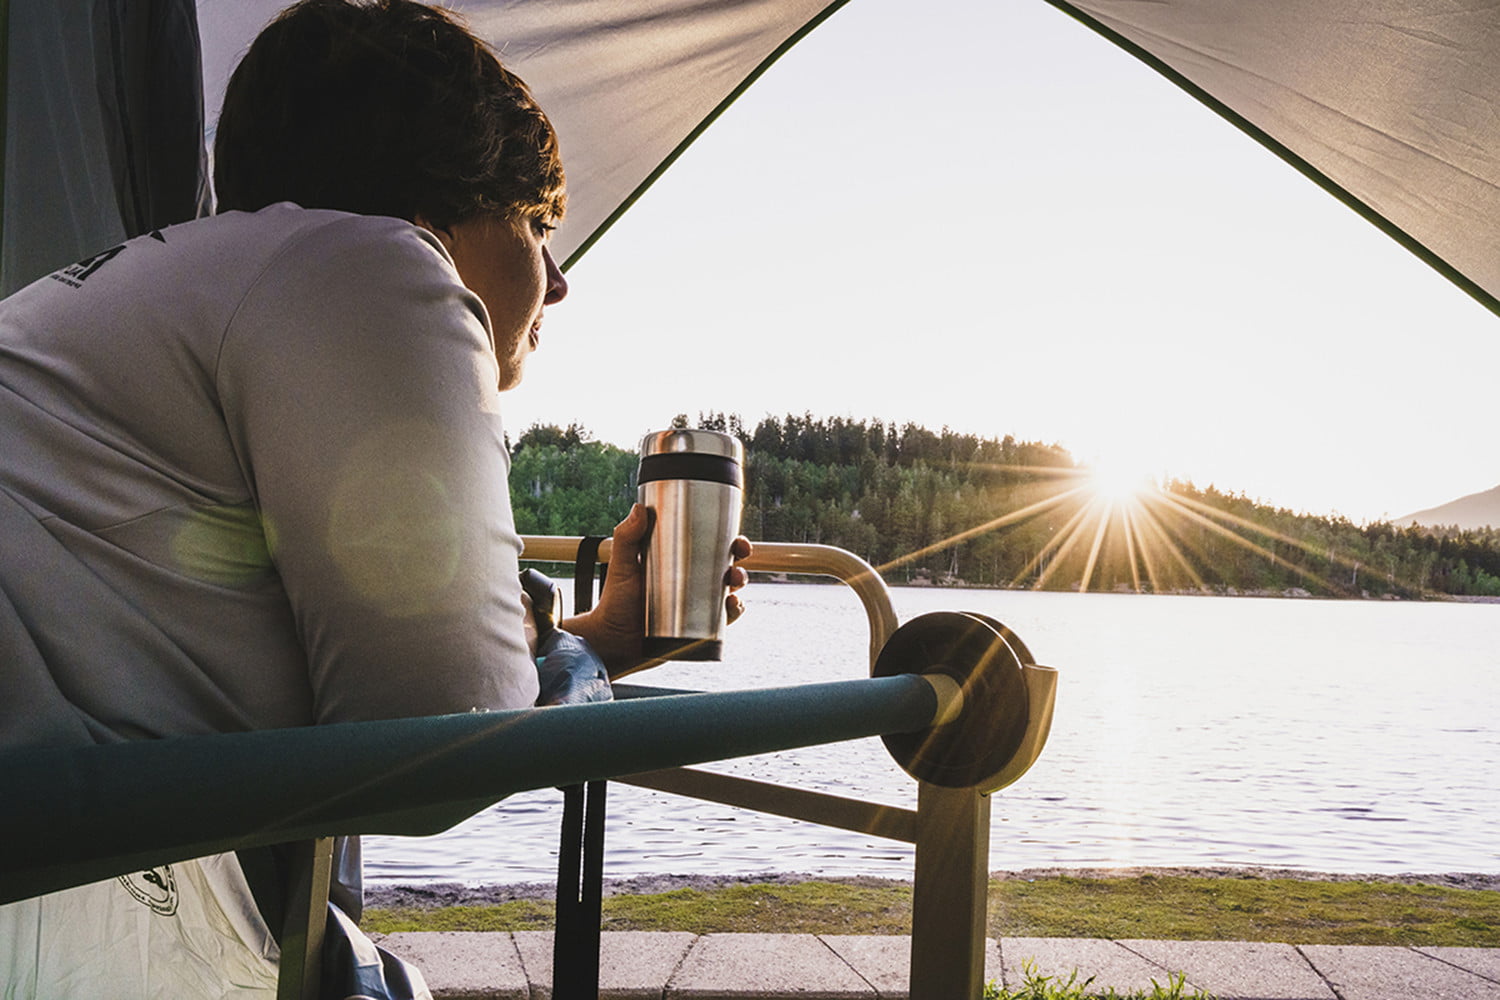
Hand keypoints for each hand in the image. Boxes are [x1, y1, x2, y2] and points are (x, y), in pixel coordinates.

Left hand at [562, 504, 751, 675]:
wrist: (613, 641)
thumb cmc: (614, 602)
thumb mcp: (622, 567)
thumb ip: (626, 537)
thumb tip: (639, 508)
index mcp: (677, 562)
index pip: (708, 545)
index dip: (728, 540)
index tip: (735, 538)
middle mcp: (690, 581)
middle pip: (725, 565)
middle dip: (739, 559)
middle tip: (738, 558)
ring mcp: (695, 604)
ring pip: (729, 590)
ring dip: (740, 584)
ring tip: (733, 583)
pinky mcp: (697, 628)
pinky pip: (724, 619)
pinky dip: (734, 611)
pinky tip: (732, 606)